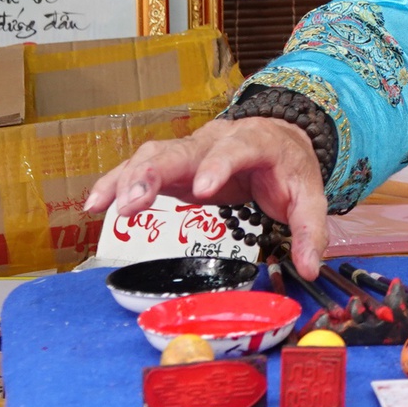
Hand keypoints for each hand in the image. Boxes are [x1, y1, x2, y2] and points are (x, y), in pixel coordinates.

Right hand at [82, 117, 328, 275]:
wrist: (279, 139)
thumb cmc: (289, 169)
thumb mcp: (309, 197)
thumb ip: (310, 230)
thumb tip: (311, 267)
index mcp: (256, 142)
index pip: (236, 148)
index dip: (218, 165)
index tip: (204, 189)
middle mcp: (217, 140)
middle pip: (182, 150)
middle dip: (155, 174)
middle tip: (134, 202)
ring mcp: (191, 150)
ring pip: (155, 155)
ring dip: (129, 179)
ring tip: (109, 207)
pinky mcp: (173, 164)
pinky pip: (140, 168)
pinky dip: (117, 182)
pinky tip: (96, 203)